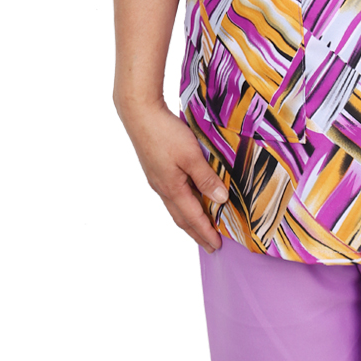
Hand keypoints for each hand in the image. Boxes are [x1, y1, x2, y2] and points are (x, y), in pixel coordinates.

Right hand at [116, 98, 229, 253]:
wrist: (140, 114)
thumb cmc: (164, 133)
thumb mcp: (191, 155)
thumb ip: (206, 178)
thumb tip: (220, 200)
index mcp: (172, 188)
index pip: (192, 218)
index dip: (205, 232)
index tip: (217, 246)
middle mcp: (162, 188)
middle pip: (181, 218)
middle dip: (197, 232)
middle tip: (210, 245)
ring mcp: (157, 179)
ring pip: (175, 206)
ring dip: (189, 219)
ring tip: (201, 226)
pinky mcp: (156, 169)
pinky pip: (172, 194)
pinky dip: (183, 204)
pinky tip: (188, 197)